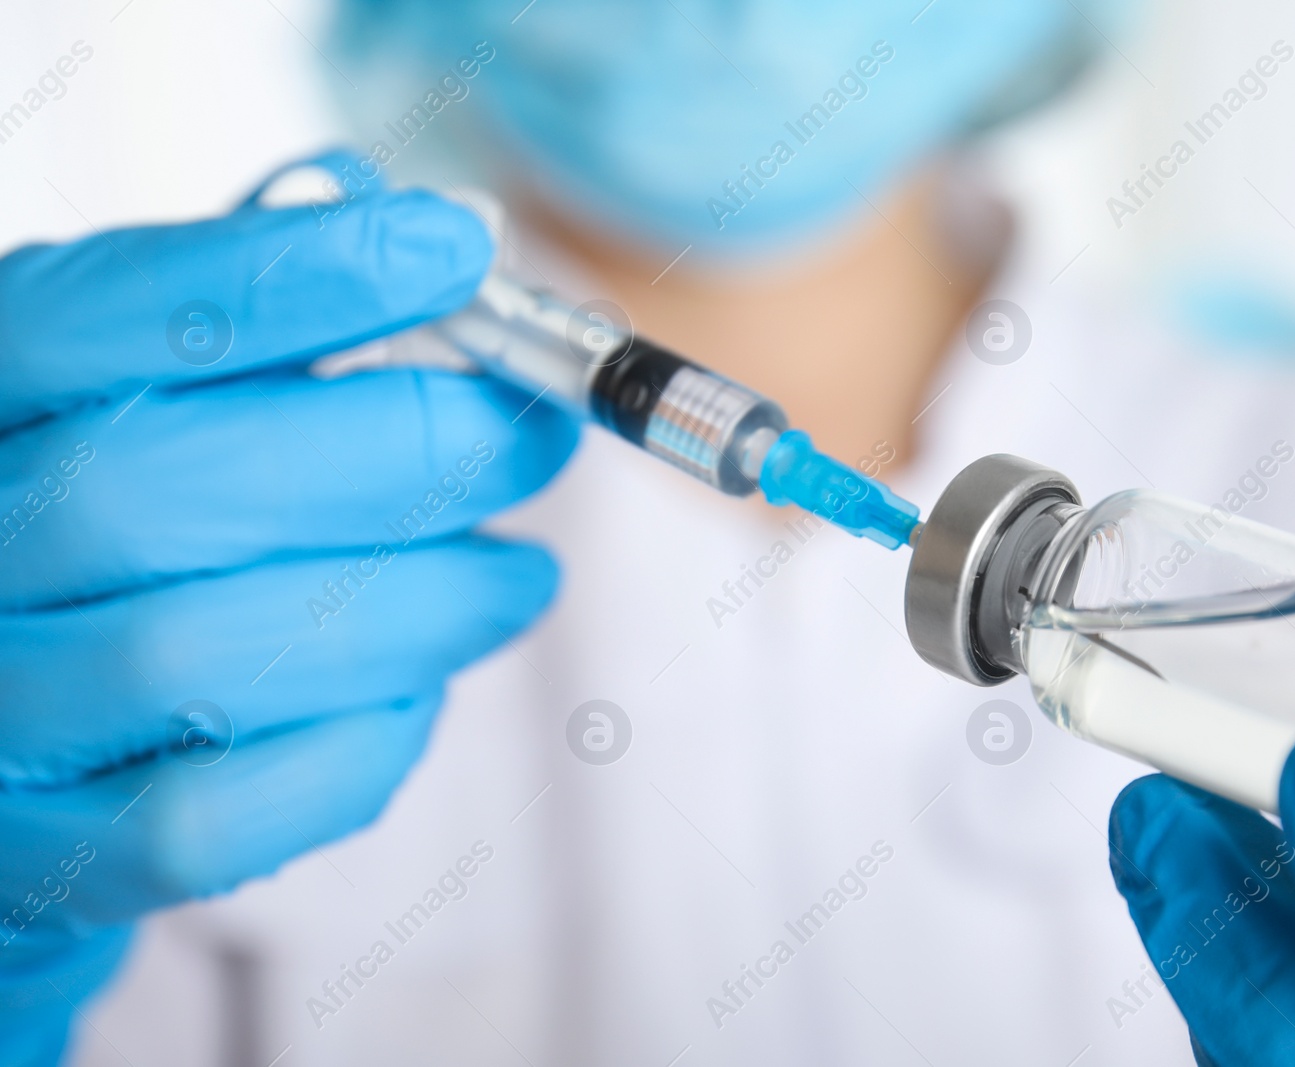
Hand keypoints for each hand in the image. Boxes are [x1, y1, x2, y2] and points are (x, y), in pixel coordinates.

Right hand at [0, 152, 576, 1064]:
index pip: (106, 316)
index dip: (292, 277)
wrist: (13, 743)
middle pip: (168, 486)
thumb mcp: (139, 394)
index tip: (452, 249)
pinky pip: (218, 816)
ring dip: (418, 607)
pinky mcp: (49, 858)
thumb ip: (248, 323)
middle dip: (401, 451)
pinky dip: (360, 745)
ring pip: (208, 657)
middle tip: (534, 439)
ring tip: (516, 574)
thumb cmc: (111, 539)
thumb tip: (429, 235)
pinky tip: (416, 688)